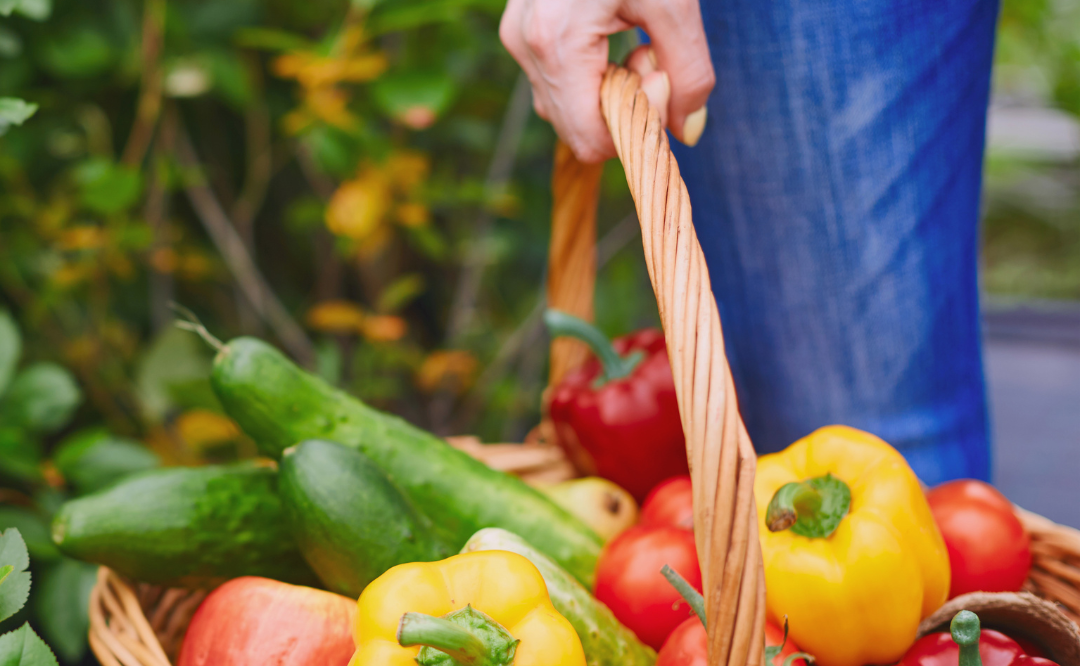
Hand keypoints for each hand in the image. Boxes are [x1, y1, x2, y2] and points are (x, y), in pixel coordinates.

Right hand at [500, 0, 714, 162]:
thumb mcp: (675, 4)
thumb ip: (688, 75)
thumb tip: (685, 133)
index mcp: (557, 43)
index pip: (588, 139)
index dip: (632, 126)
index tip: (659, 75)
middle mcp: (525, 45)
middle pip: (574, 128)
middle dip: (620, 107)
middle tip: (650, 56)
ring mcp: (517, 35)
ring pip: (563, 106)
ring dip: (606, 89)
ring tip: (632, 40)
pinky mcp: (521, 27)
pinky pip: (556, 79)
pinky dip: (591, 73)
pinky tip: (611, 33)